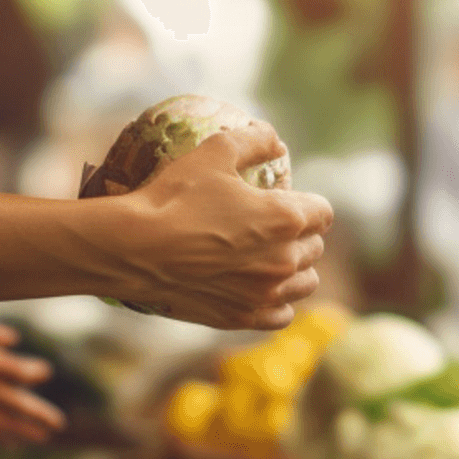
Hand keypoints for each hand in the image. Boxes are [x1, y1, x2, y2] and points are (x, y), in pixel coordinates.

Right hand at [0, 312, 65, 443]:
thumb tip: (14, 341)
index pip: (26, 373)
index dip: (37, 372)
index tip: (42, 371)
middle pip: (23, 408)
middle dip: (43, 415)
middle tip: (58, 424)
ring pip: (4, 428)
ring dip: (24, 433)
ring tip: (40, 438)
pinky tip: (4, 442)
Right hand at [111, 124, 332, 329]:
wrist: (135, 249)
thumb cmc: (174, 197)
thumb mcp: (214, 152)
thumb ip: (254, 140)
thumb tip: (275, 140)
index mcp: (286, 219)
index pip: (323, 212)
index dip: (308, 204)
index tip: (288, 202)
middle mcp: (284, 260)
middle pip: (314, 248)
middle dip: (300, 235)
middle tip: (272, 228)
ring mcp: (265, 294)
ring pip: (305, 283)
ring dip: (295, 269)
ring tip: (271, 260)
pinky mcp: (243, 317)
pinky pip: (282, 315)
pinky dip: (278, 302)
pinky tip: (262, 290)